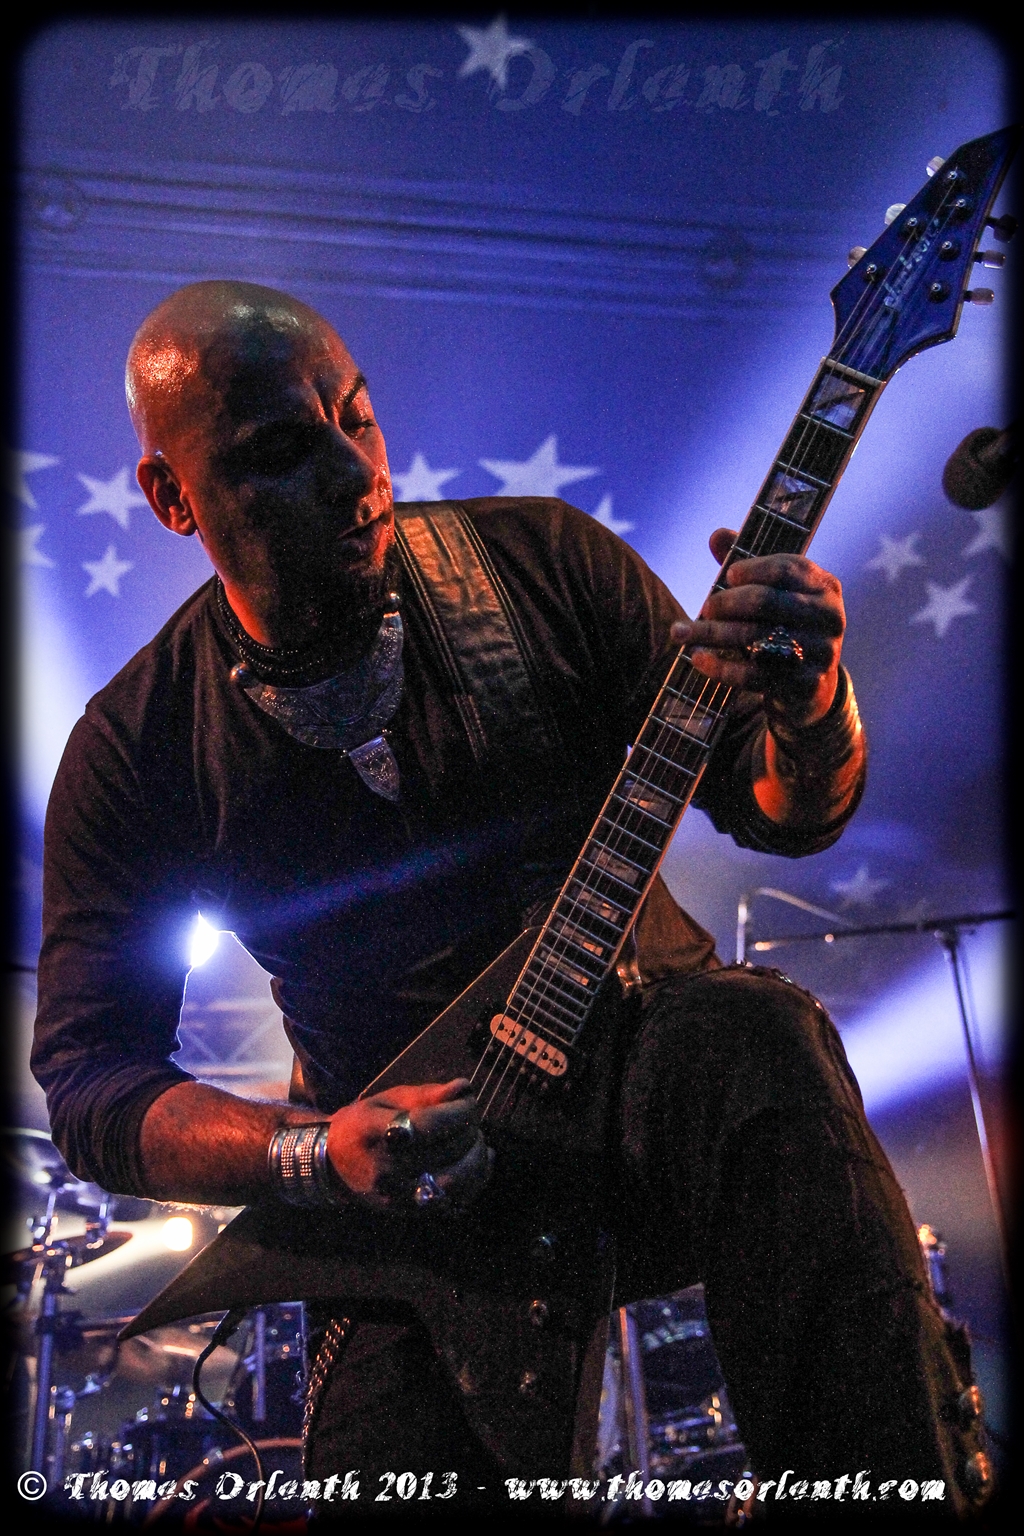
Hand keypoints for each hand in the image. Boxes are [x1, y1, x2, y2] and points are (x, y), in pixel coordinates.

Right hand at [326, 1078, 491, 1211]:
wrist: (333, 1166)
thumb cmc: (363, 1124)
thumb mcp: (388, 1099)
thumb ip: (427, 1094)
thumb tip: (465, 1088)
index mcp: (374, 1132)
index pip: (427, 1123)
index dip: (457, 1111)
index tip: (468, 1101)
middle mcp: (384, 1169)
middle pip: (445, 1151)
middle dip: (469, 1130)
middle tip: (471, 1118)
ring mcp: (396, 1196)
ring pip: (455, 1183)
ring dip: (476, 1158)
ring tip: (476, 1141)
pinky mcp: (408, 1212)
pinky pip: (454, 1203)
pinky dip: (475, 1181)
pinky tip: (479, 1160)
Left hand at [670, 528, 845, 728]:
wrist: (812, 686)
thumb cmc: (785, 627)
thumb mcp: (773, 594)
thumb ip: (746, 567)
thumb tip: (716, 535)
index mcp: (824, 586)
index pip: (786, 568)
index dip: (752, 569)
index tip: (727, 576)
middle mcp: (829, 617)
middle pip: (766, 602)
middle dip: (725, 603)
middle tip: (703, 608)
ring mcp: (820, 652)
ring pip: (756, 638)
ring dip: (713, 634)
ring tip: (681, 633)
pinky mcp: (805, 685)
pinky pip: (755, 675)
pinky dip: (721, 668)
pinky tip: (698, 660)